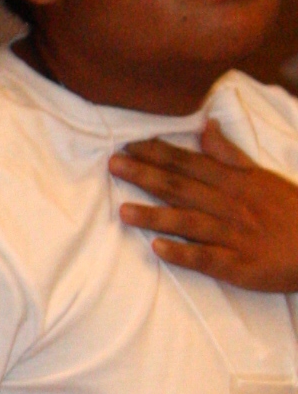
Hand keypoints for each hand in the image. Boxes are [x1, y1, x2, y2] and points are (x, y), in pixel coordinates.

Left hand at [111, 120, 297, 291]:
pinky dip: (183, 254)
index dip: (158, 154)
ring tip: (123, 212)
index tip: (128, 146)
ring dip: (155, 217)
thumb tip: (205, 127)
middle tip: (113, 166)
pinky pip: (209, 259)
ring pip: (190, 222)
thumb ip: (231, 154)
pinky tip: (158, 250)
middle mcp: (231, 205)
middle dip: (146, 176)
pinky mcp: (241, 266)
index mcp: (236, 183)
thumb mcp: (264, 176)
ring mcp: (235, 236)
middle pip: (183, 188)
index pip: (190, 164)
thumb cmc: (291, 211)